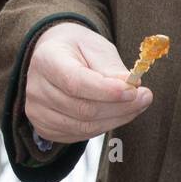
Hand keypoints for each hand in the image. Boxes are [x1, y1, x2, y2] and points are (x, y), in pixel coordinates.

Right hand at [24, 22, 152, 143]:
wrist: (55, 56)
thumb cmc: (78, 49)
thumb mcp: (96, 46)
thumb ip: (111, 68)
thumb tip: (131, 88)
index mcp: (46, 60)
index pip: (75, 82)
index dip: (106, 91)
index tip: (134, 90)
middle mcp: (35, 88)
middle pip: (82, 109)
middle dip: (119, 107)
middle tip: (145, 97)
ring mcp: (37, 111)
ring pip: (84, 126)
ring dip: (116, 118)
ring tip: (136, 104)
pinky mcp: (44, 128)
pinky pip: (80, 135)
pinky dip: (103, 126)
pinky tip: (116, 113)